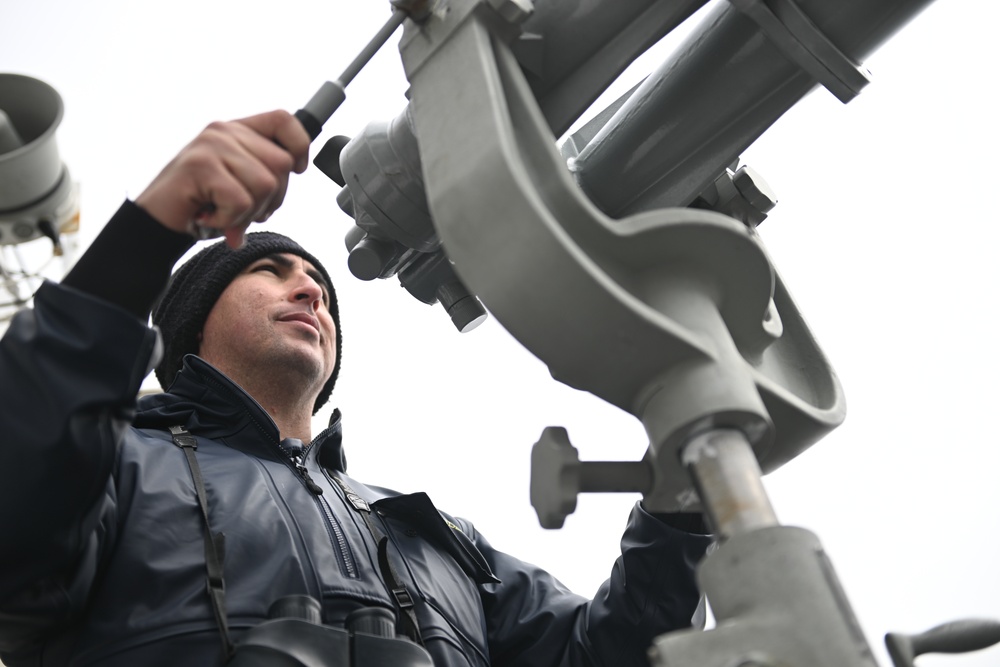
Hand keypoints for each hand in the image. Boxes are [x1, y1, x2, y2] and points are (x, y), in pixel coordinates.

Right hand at [134, 110, 309, 248]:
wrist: (157, 220)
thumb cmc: (203, 203)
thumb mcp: (240, 181)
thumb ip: (265, 171)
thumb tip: (300, 166)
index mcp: (237, 130)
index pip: (284, 120)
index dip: (299, 146)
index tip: (296, 170)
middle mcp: (224, 131)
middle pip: (282, 164)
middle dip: (271, 199)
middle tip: (242, 211)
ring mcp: (211, 145)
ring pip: (265, 185)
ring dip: (248, 213)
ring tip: (223, 213)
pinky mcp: (200, 166)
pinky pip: (241, 201)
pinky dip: (229, 220)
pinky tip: (209, 216)